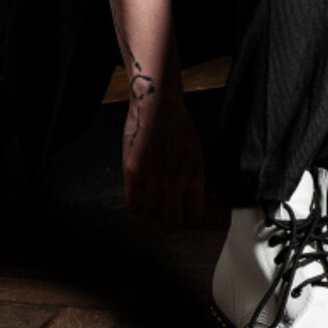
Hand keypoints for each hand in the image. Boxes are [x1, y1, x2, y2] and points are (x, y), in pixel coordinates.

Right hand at [121, 88, 205, 228]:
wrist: (158, 105)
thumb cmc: (177, 123)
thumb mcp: (194, 151)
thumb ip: (190, 175)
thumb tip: (186, 196)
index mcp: (195, 174)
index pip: (195, 214)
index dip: (188, 218)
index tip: (183, 215)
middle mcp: (175, 180)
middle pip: (172, 223)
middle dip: (169, 223)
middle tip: (165, 216)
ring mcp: (153, 178)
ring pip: (150, 215)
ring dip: (150, 211)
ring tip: (150, 201)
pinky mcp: (133, 173)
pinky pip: (132, 204)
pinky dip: (135, 204)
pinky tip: (138, 196)